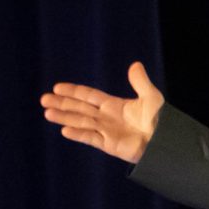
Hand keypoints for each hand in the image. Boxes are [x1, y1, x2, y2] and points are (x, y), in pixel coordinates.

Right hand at [41, 62, 164, 163]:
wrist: (165, 141)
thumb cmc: (161, 121)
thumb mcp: (151, 97)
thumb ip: (140, 82)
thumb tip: (135, 64)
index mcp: (113, 105)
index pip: (88, 96)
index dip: (73, 91)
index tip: (57, 87)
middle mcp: (106, 118)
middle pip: (79, 108)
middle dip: (62, 103)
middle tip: (43, 99)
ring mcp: (106, 131)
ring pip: (81, 122)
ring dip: (64, 117)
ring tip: (47, 113)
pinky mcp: (109, 144)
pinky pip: (91, 137)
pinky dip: (78, 134)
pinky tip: (64, 130)